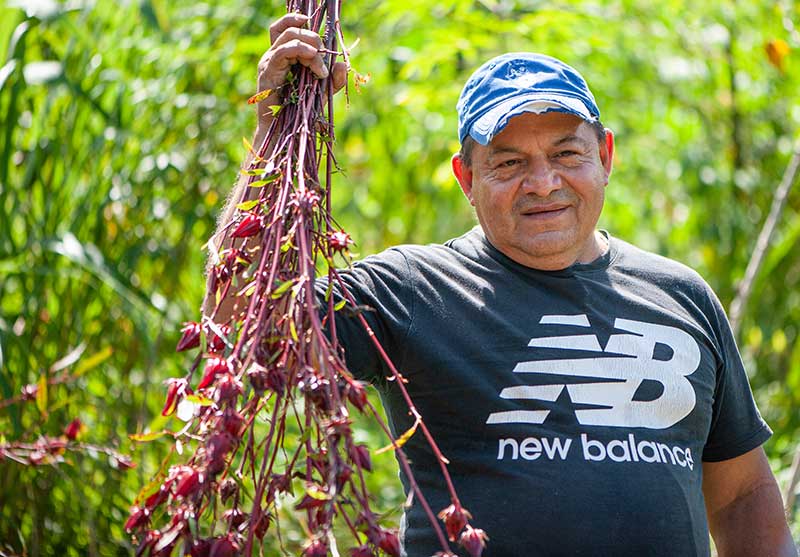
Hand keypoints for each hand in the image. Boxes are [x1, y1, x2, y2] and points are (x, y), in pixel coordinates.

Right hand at [255, 13, 347, 130]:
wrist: (284, 130)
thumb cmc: (300, 112)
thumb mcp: (322, 92)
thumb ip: (334, 79)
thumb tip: (343, 64)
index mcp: (284, 56)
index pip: (286, 27)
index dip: (297, 19)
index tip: (314, 21)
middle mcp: (274, 55)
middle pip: (291, 30)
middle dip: (314, 39)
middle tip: (324, 62)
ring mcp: (269, 62)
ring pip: (289, 37)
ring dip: (310, 47)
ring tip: (320, 69)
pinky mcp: (267, 71)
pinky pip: (283, 51)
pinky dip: (300, 50)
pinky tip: (313, 59)